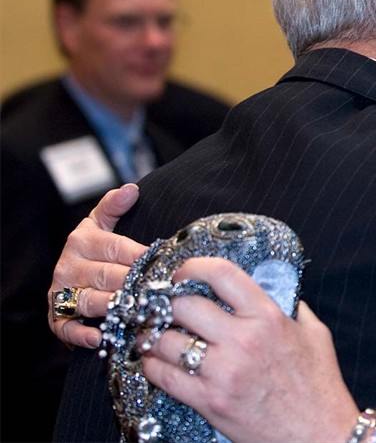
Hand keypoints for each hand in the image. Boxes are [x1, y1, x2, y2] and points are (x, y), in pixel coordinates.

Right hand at [48, 184, 147, 347]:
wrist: (71, 276)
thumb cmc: (96, 250)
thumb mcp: (101, 224)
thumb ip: (114, 207)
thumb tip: (131, 189)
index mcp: (82, 241)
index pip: (117, 248)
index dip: (143, 256)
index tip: (166, 263)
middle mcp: (68, 267)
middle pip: (108, 276)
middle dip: (136, 284)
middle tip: (160, 291)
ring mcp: (61, 294)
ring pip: (92, 300)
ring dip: (116, 308)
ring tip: (138, 311)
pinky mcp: (56, 319)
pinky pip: (68, 329)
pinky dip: (82, 335)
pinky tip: (101, 337)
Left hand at [142, 257, 359, 441]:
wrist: (319, 434)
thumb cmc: (320, 386)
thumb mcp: (315, 334)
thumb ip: (294, 308)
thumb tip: (277, 291)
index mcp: (268, 317)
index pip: (222, 274)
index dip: (194, 267)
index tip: (185, 273)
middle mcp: (242, 340)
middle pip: (184, 305)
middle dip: (168, 303)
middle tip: (165, 307)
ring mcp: (223, 372)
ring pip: (165, 341)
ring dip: (154, 335)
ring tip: (154, 334)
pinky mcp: (209, 402)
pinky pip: (164, 376)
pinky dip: (153, 365)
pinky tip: (156, 361)